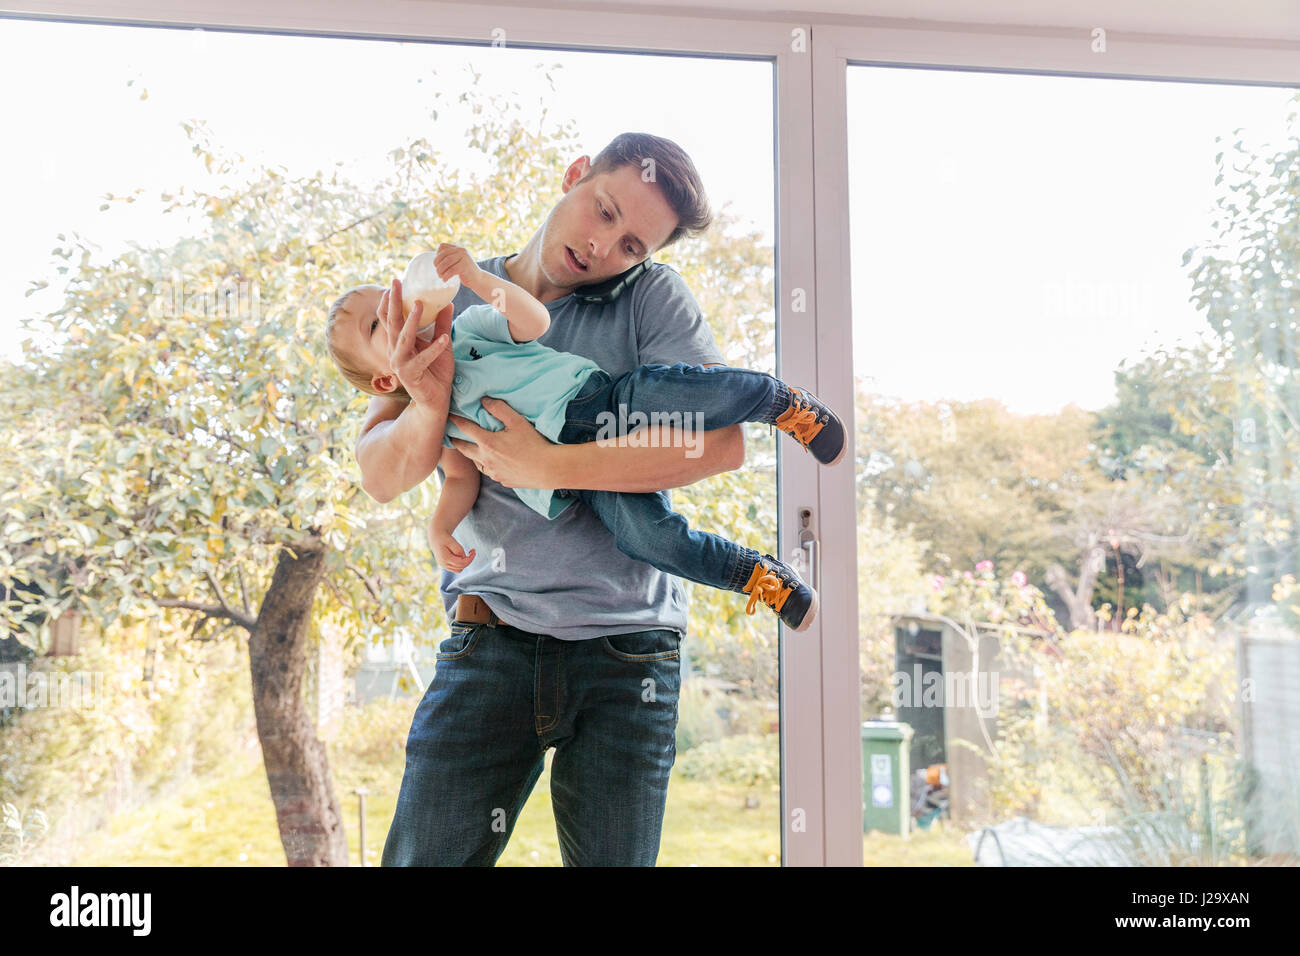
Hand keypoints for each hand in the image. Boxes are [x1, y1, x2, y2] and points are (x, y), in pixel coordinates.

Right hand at [379, 277, 454, 404]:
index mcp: (399, 343)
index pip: (390, 319)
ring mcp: (400, 364)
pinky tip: (445, 339)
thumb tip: (448, 304)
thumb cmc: (437, 373)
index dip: (390, 302)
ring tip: (418, 305)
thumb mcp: (442, 344)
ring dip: (411, 321)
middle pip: (392, 323)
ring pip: (403, 339)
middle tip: (396, 283)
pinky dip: (434, 349)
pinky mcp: (411, 376)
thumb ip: (442, 325)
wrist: (437, 401)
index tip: (395, 283)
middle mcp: (396, 352)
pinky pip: (423, 359)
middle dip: (394, 302)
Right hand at [428, 521, 475, 572]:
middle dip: (468, 560)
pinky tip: (460, 556)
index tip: (474, 551)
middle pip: (461, 567)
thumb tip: (464, 558)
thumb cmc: (445, 538)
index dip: (470, 559)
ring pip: (459, 570)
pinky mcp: (445, 566)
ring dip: (464, 563)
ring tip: (464, 553)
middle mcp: (443, 564)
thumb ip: (459, 550)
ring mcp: (444, 566)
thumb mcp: (452, 541)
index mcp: (445, 558)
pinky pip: (456, 568)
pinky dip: (460, 564)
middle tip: (471, 551)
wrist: (436, 538)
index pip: (461, 563)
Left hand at [434, 242, 481, 285]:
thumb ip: (450, 258)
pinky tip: (445, 280)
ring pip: (446, 262)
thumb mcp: (458, 261)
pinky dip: (446, 276)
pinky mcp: (465, 266)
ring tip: (440, 276)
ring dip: (440, 270)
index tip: (437, 264)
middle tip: (438, 272)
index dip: (437, 255)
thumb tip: (435, 260)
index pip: (442, 246)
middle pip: (443, 254)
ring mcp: (464, 258)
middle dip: (437, 264)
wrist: (478, 279)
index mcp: (458, 248)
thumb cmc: (465, 272)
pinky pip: (451, 270)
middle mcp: (462, 251)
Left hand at [448, 397, 558, 488]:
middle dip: (456, 441)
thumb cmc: (534, 444)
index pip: (466, 428)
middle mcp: (486, 459)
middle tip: (451, 436)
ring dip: (471, 455)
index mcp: (488, 443)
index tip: (448, 416)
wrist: (548, 469)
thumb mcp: (517, 421)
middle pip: (464, 449)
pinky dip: (487, 465)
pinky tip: (491, 462)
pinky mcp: (502, 480)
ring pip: (476, 463)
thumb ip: (499, 409)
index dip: (455, 420)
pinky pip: (489, 472)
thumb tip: (484, 400)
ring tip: (470, 449)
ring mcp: (493, 472)